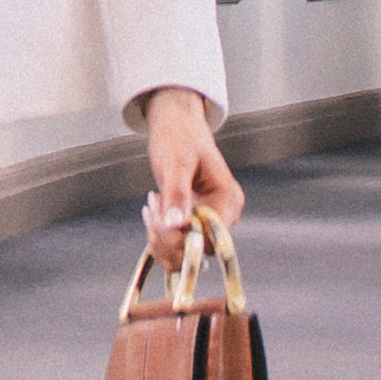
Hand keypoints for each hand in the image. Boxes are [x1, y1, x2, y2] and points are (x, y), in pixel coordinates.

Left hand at [141, 88, 240, 254]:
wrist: (175, 124)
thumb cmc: (179, 136)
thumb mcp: (176, 162)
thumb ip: (177, 193)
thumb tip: (177, 225)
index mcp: (228, 200)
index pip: (211, 240)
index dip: (184, 239)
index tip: (160, 223)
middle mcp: (223, 215)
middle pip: (197, 252)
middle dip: (168, 239)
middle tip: (153, 210)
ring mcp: (208, 222)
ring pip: (184, 255)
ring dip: (161, 240)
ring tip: (152, 209)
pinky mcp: (192, 224)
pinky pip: (176, 247)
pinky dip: (160, 238)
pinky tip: (153, 214)